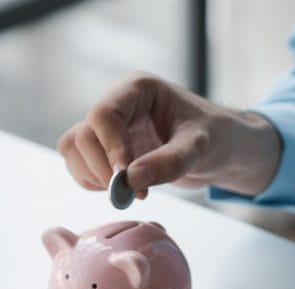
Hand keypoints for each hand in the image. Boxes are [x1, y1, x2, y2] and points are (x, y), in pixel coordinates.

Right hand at [57, 73, 281, 196]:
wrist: (221, 149)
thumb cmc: (216, 138)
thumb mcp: (200, 148)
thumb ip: (169, 162)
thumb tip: (130, 179)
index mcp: (137, 90)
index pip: (103, 115)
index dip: (110, 149)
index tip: (126, 178)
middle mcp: (117, 103)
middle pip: (82, 135)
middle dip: (103, 170)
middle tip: (134, 192)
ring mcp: (108, 127)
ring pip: (73, 150)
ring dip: (94, 177)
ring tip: (131, 191)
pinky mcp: (105, 148)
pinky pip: (80, 166)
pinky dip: (95, 184)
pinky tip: (125, 189)